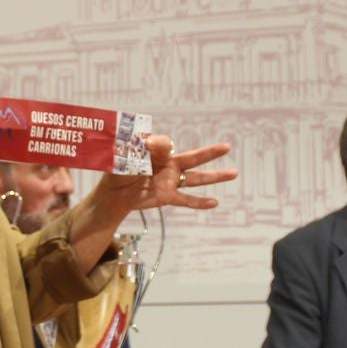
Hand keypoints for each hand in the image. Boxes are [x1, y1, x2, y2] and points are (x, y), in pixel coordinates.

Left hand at [92, 135, 237, 216]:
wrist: (112, 192)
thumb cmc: (119, 169)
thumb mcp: (129, 154)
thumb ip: (145, 147)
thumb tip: (167, 144)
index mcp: (158, 152)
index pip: (166, 144)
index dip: (157, 146)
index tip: (144, 147)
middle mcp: (169, 165)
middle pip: (194, 157)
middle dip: (211, 152)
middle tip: (228, 146)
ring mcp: (170, 181)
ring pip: (196, 178)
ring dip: (215, 177)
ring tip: (234, 174)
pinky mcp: (167, 196)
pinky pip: (187, 200)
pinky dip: (200, 202)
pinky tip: (215, 203)